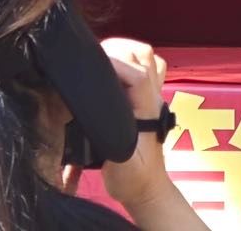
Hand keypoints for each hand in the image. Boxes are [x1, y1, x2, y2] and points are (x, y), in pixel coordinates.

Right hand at [95, 38, 176, 212]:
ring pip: (146, 56)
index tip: (90, 64)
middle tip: (88, 61)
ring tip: (99, 59)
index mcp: (146, 108)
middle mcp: (152, 95)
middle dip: (114, 52)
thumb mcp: (121, 165)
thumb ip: (112, 139)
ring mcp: (152, 94)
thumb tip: (97, 114)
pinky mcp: (147, 97)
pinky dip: (131, 58)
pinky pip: (146, 65)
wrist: (147, 189)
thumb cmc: (133, 179)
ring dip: (123, 51)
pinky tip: (113, 69)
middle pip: (141, 56)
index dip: (114, 63)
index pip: (136, 73)